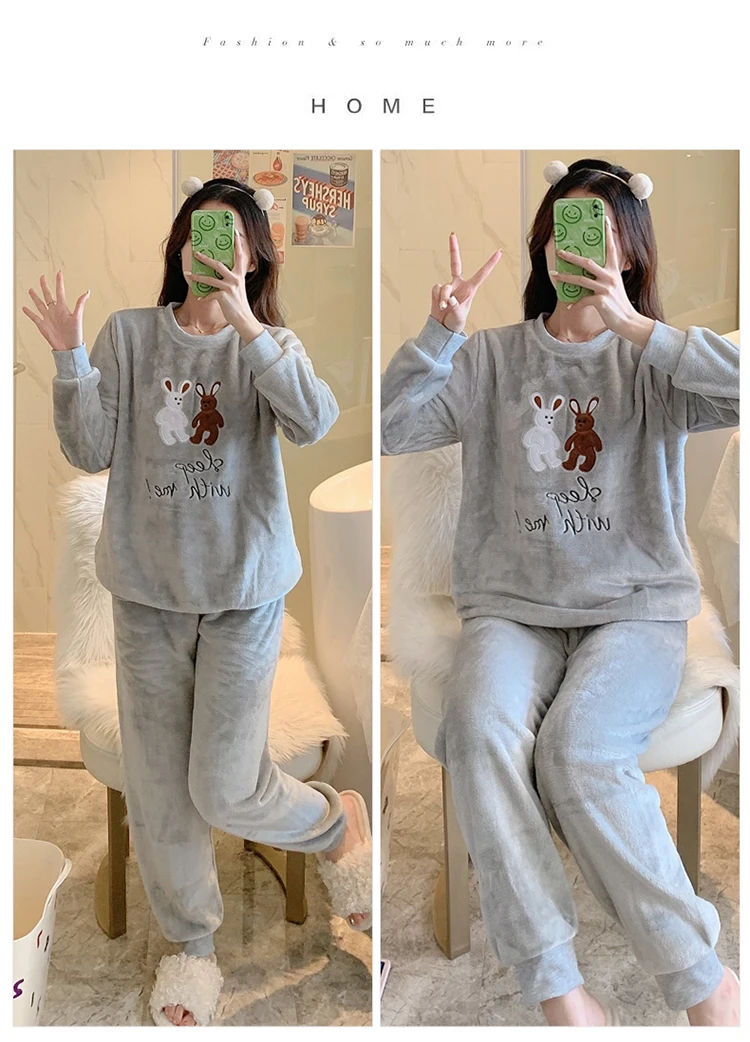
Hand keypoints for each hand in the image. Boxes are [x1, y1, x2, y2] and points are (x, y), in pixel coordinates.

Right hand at [22, 272, 89, 350]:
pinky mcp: (42, 325)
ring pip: (39, 304)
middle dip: (44, 286)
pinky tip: (25, 308)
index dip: (59, 282)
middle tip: (42, 277)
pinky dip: (29, 312)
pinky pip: (34, 317)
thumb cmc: (75, 334)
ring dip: (35, 297)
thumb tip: (87, 292)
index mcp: (63, 308)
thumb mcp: (78, 317)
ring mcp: (48, 318)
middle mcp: (54, 311)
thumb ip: (80, 304)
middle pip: (47, 295)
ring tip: (31, 290)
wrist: (69, 348)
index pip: (60, 291)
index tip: (58, 273)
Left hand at [183, 228, 263, 339]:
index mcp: (239, 275)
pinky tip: (200, 298)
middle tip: (196, 253)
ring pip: (210, 279)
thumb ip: (232, 278)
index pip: (240, 256)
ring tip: (188, 274)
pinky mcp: (223, 297)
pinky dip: (204, 297)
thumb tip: (220, 271)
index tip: (235, 232)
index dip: (238, 244)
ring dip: (198, 277)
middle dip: (206, 259)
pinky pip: (210, 295)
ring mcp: (229, 288)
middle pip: (218, 265)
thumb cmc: (239, 303)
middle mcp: (235, 279)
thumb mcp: (239, 287)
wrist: (244, 318)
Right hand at [430, 233, 501, 333]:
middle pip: (455, 263)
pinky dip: (437, 298)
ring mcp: (448, 286)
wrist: (443, 327)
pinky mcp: (437, 290)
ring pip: (445, 286)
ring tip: (445, 307)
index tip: (499, 252)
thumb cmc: (456, 322)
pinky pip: (436, 289)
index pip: (481, 274)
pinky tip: (439, 305)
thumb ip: (456, 306)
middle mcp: (459, 284)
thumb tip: (450, 297)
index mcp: (470, 288)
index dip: (490, 263)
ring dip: (444, 297)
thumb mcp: (460, 316)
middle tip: (452, 234)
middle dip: (453, 249)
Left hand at [550, 217, 655, 347]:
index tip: (604, 219)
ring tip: (553, 275)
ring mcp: (605, 288)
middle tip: (559, 251)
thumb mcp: (614, 287)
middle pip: (587, 262)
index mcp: (614, 271)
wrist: (628, 321)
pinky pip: (582, 300)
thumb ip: (605, 278)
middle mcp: (610, 277)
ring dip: (565, 278)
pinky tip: (569, 306)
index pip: (612, 248)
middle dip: (571, 256)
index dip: (608, 234)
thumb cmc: (619, 305)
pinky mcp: (601, 301)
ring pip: (580, 280)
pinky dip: (574, 303)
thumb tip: (589, 275)